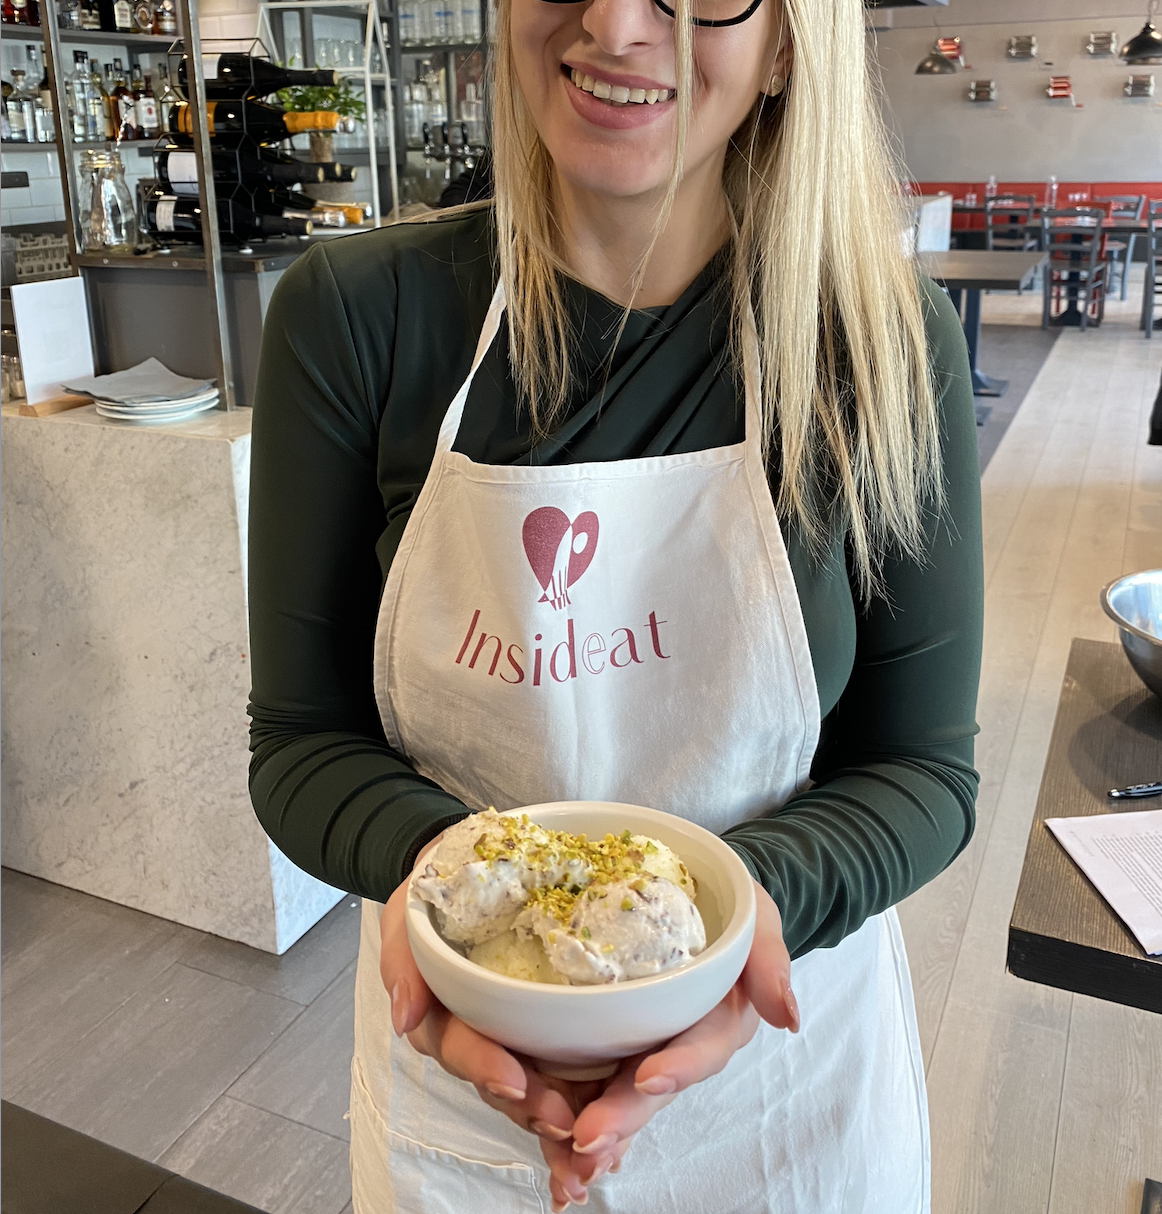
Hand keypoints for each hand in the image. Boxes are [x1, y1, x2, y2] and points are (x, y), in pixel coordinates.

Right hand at [379, 871, 580, 1147]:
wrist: (472, 867)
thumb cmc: (437, 896)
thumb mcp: (410, 915)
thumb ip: (404, 959)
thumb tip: (403, 1016)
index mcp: (443, 1015)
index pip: (459, 1046)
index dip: (484, 1065)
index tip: (513, 1079)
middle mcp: (480, 1035)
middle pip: (501, 1082)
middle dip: (530, 1105)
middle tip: (564, 1121)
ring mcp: (515, 1036)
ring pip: (535, 1089)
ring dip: (559, 1114)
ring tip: (590, 1133)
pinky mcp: (549, 1031)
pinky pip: (566, 1072)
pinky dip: (586, 1101)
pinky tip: (612, 1124)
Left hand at [541, 881, 798, 1208]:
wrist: (695, 901)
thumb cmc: (726, 910)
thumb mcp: (755, 920)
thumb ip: (768, 960)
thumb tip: (787, 1015)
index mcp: (718, 1021)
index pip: (703, 1047)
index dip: (680, 1066)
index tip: (649, 1077)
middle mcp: (678, 1045)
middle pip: (651, 1085)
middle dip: (623, 1115)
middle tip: (589, 1138)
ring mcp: (641, 1049)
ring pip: (616, 1097)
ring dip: (593, 1130)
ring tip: (566, 1158)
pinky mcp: (606, 1046)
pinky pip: (585, 1083)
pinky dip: (566, 1114)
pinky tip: (549, 1144)